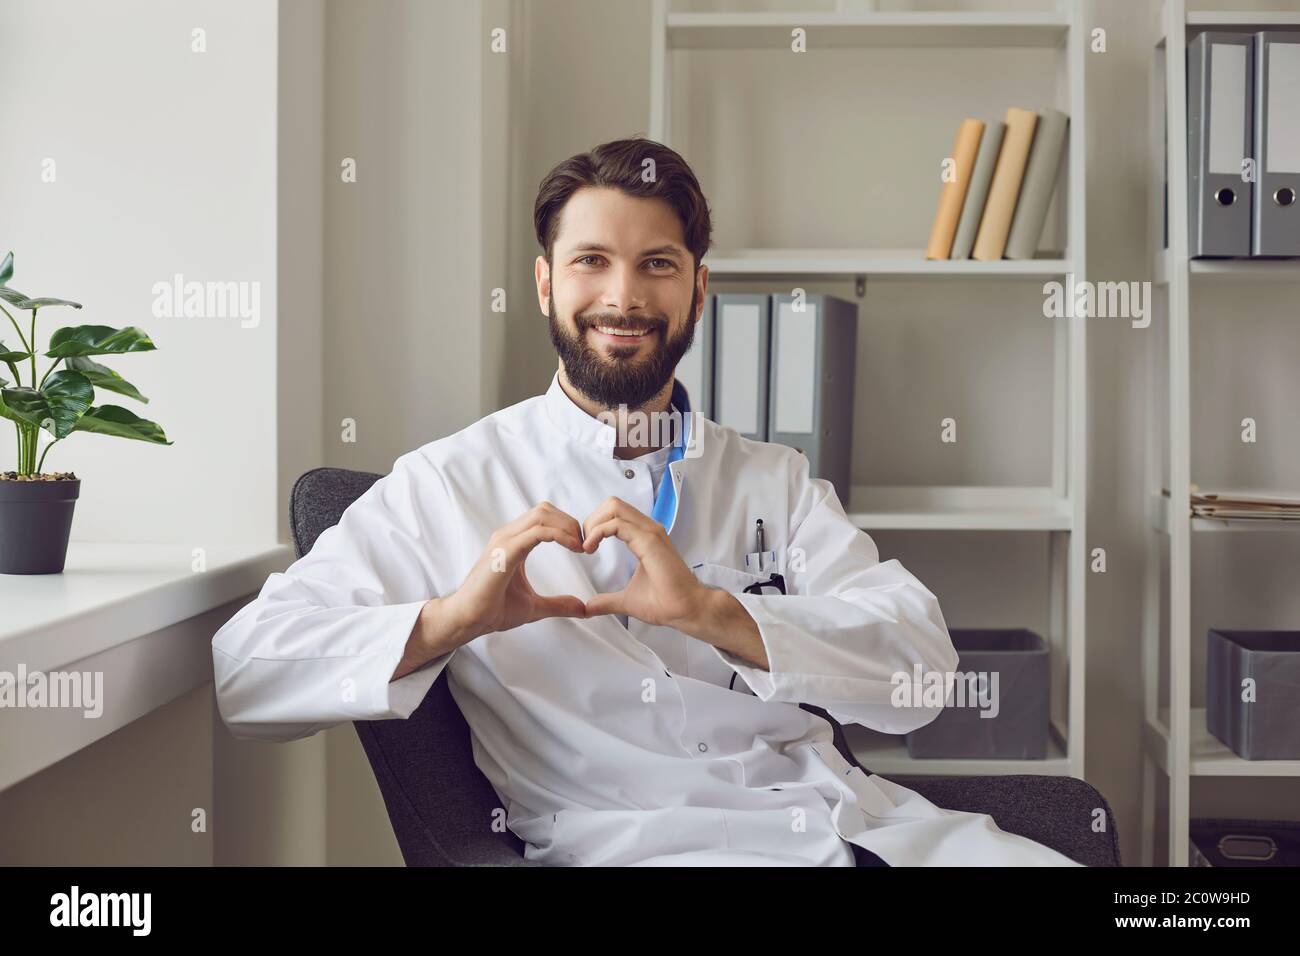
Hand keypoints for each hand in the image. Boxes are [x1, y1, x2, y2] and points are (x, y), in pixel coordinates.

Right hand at [445, 502, 587, 641]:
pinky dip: (560, 535)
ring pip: (542, 514)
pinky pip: (538, 532)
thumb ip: (558, 604)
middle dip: (570, 522)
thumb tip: (583, 608)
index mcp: (513, 542)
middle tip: (585, 545)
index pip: (543, 517)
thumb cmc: (493, 610)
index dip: (567, 526)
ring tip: (581, 547)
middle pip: (545, 510)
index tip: (583, 547)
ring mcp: (505, 541)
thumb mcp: (534, 607)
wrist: (468, 620)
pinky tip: (573, 549)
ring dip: (567, 526)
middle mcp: (508, 536)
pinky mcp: (505, 551)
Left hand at [581, 496, 708, 628]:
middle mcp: (648, 529)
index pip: (615, 513)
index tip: (587, 549)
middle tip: (585, 545)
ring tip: (587, 547)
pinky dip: (598, 533)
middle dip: (592, 520)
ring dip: (594, 524)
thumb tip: (588, 608)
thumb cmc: (666, 602)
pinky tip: (591, 549)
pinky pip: (616, 524)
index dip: (596, 526)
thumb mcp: (627, 600)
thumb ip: (607, 601)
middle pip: (612, 503)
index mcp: (645, 537)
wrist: (686, 610)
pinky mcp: (649, 541)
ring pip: (614, 507)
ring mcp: (650, 533)